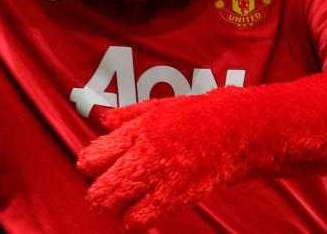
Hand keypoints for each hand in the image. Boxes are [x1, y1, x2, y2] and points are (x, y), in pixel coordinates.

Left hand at [77, 88, 256, 229]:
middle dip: (99, 193)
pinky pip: (142, 216)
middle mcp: (141, 155)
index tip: (92, 167)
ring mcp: (158, 176)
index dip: (91, 164)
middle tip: (101, 196)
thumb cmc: (198, 116)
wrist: (235, 129)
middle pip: (103, 185)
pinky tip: (135, 217)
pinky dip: (134, 220)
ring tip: (117, 208)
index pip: (95, 156)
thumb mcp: (158, 107)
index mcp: (134, 132)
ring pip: (117, 202)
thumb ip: (128, 115)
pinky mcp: (175, 195)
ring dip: (113, 207)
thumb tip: (103, 120)